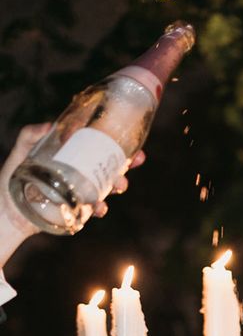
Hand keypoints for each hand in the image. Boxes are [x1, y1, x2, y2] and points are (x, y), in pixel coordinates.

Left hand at [0, 123, 145, 242]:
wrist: (10, 208)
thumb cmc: (14, 175)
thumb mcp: (22, 148)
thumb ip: (31, 135)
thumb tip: (50, 126)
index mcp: (72, 154)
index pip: (97, 144)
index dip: (115, 141)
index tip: (128, 137)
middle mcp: (80, 171)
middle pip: (109, 164)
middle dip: (127, 163)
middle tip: (136, 160)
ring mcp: (81, 190)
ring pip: (107, 186)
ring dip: (118, 185)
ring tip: (120, 186)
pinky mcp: (78, 209)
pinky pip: (95, 208)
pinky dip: (101, 208)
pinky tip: (100, 207)